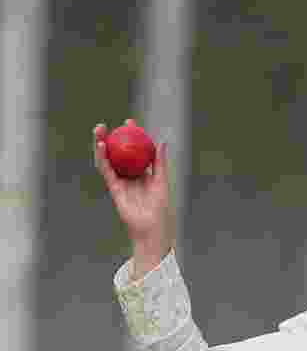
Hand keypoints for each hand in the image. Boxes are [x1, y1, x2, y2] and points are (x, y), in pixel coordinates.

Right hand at [93, 119, 173, 252]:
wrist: (151, 228)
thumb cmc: (160, 208)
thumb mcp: (162, 181)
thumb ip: (160, 162)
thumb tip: (162, 141)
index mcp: (143, 173)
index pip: (135, 150)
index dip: (131, 136)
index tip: (130, 122)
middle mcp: (130, 176)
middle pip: (119, 153)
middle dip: (113, 137)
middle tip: (111, 124)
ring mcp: (121, 181)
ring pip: (109, 159)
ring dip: (102, 144)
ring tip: (99, 130)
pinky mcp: (114, 188)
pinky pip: (106, 171)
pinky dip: (102, 158)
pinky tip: (101, 146)